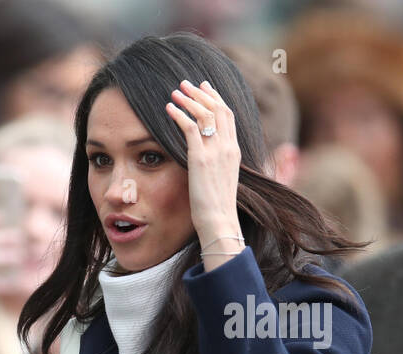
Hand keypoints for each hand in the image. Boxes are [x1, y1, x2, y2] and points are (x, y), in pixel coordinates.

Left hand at [167, 80, 242, 261]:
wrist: (219, 221)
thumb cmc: (217, 208)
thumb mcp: (221, 181)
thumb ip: (217, 165)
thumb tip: (208, 162)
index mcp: (234, 151)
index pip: (228, 116)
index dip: (216, 99)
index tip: (205, 87)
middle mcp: (228, 147)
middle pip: (218, 109)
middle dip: (202, 93)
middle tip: (187, 83)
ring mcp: (215, 152)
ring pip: (204, 115)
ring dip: (189, 100)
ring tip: (175, 91)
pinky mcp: (200, 159)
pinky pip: (190, 129)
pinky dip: (179, 115)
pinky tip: (168, 108)